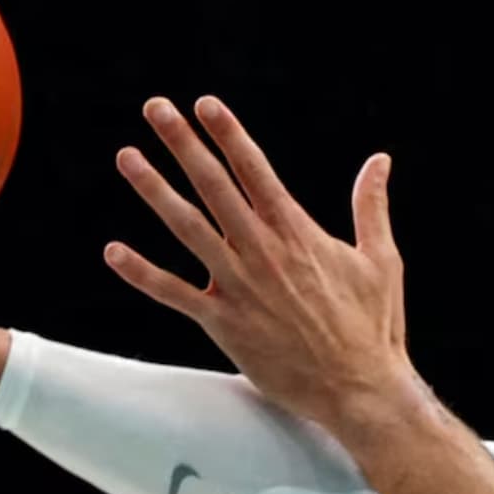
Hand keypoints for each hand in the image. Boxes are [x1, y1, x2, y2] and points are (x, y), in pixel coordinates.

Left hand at [103, 95, 412, 431]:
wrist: (360, 389)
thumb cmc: (374, 326)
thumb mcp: (380, 259)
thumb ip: (371, 206)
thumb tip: (380, 160)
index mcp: (297, 232)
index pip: (255, 170)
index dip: (228, 134)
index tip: (204, 103)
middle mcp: (263, 252)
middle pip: (214, 186)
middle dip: (183, 143)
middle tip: (156, 108)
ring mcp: (239, 287)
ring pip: (187, 228)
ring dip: (154, 190)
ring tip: (127, 157)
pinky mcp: (224, 324)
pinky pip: (174, 294)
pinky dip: (142, 273)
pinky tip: (113, 252)